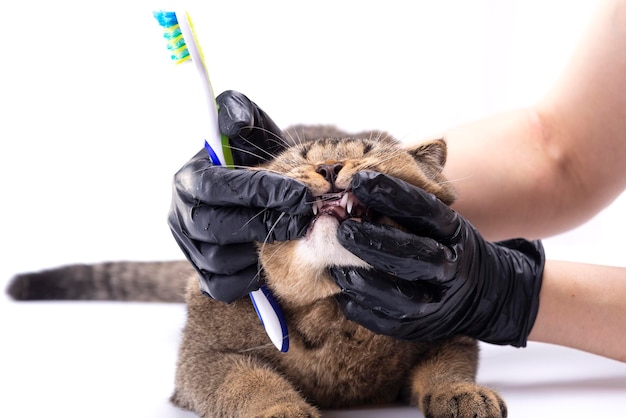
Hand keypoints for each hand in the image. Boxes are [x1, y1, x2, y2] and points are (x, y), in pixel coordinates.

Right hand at [168, 91, 311, 302]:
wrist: (257, 195)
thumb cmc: (254, 159)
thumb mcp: (249, 127)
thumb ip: (238, 112)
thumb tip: (235, 123)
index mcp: (188, 179)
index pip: (218, 188)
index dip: (260, 191)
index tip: (300, 193)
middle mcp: (181, 216)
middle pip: (218, 228)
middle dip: (267, 223)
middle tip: (306, 218)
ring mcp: (190, 250)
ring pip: (222, 260)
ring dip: (261, 251)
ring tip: (294, 234)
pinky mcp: (205, 277)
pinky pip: (225, 287)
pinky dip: (250, 278)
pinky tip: (273, 260)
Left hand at [331, 172, 544, 346]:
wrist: (487, 297)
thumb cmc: (449, 248)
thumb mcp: (442, 224)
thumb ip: (406, 212)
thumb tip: (356, 189)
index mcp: (455, 233)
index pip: (425, 210)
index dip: (392, 194)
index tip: (360, 180)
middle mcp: (451, 270)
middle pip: (415, 256)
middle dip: (375, 241)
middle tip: (342, 229)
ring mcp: (438, 305)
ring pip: (400, 297)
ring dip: (363, 281)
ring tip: (336, 266)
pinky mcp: (419, 330)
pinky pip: (385, 321)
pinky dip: (360, 305)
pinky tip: (344, 289)